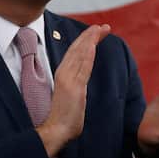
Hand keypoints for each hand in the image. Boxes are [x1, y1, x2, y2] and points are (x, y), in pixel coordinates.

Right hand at [36, 24, 109, 157]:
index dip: (85, 43)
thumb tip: (80, 90)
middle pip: (78, 51)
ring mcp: (68, 80)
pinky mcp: (73, 87)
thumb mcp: (71, 99)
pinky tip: (92, 44)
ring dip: (90, 40)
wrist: (56, 131)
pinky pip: (82, 67)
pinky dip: (87, 54)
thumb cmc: (63, 120)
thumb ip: (75, 90)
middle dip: (90, 37)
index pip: (75, 55)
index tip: (95, 33)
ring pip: (80, 55)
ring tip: (99, 29)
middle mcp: (64, 75)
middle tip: (102, 27)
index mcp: (64, 76)